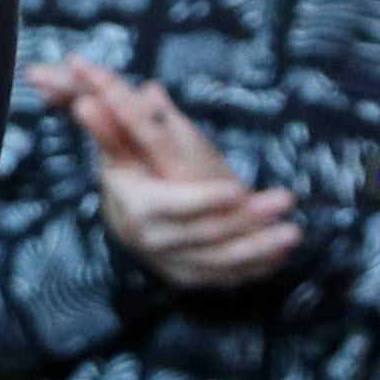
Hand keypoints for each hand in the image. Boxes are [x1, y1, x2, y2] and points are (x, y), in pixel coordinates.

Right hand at [32, 54, 303, 291]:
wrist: (127, 223)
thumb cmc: (129, 174)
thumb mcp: (118, 150)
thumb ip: (111, 128)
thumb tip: (86, 102)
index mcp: (139, 207)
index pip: (174, 205)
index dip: (204, 200)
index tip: (237, 190)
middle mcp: (156, 241)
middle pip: (206, 234)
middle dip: (249, 221)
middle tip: (286, 201)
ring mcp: (175, 263)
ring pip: (222, 261)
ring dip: (260, 248)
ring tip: (293, 233)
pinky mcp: (193, 276)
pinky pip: (227, 278)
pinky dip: (254, 269)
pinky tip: (282, 256)